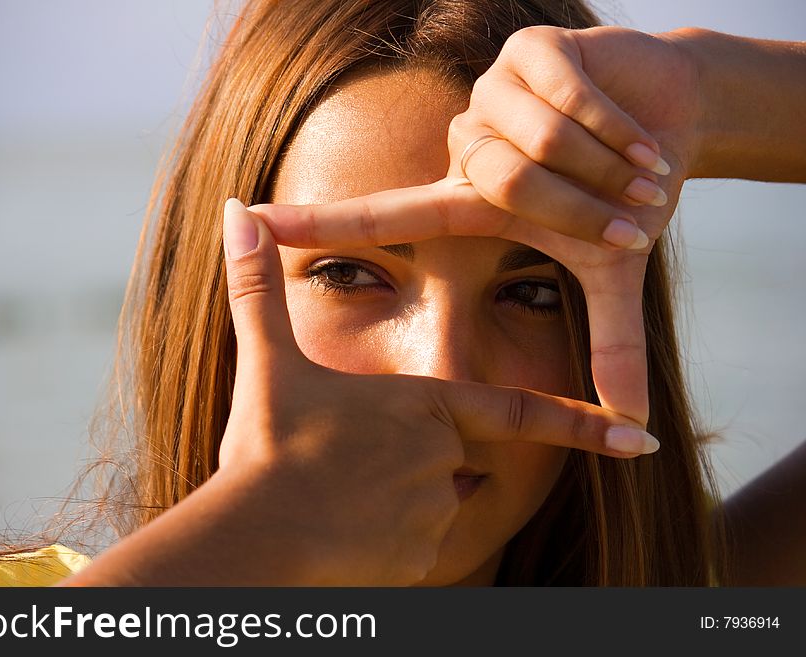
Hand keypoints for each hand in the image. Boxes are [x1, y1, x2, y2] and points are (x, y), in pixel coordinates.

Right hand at [217, 198, 658, 585]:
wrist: (253, 541)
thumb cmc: (268, 448)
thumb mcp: (268, 362)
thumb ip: (258, 287)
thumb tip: (236, 210)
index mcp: (425, 406)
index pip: (521, 413)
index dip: (582, 424)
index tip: (639, 439)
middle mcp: (444, 459)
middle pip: (449, 455)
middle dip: (407, 458)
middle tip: (347, 464)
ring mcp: (436, 514)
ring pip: (428, 500)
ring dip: (391, 496)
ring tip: (338, 494)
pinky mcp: (419, 561)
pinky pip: (412, 543)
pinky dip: (383, 537)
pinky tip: (341, 531)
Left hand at [249, 26, 702, 425]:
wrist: (675, 119)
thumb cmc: (630, 195)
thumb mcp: (614, 268)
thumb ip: (612, 342)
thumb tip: (632, 426)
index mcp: (469, 200)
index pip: (384, 216)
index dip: (318, 222)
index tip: (251, 221)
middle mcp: (468, 146)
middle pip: (502, 182)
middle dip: (583, 205)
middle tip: (636, 213)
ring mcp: (494, 93)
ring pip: (536, 141)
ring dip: (607, 166)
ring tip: (645, 169)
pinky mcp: (531, 50)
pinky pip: (567, 96)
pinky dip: (618, 123)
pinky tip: (643, 131)